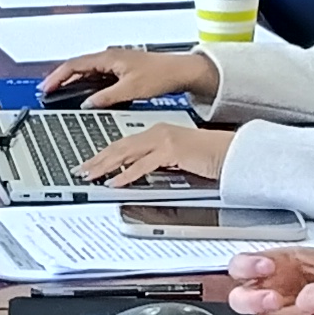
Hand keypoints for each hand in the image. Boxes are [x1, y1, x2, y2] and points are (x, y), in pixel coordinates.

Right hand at [44, 45, 212, 108]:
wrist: (180, 71)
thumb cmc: (160, 75)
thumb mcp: (131, 89)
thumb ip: (106, 97)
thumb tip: (87, 104)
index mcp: (108, 58)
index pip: (75, 65)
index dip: (58, 76)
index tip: (46, 87)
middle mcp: (109, 58)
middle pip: (77, 66)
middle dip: (60, 78)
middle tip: (46, 91)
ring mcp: (114, 63)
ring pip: (86, 71)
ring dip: (72, 82)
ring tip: (59, 94)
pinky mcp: (119, 70)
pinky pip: (96, 76)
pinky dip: (85, 84)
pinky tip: (82, 94)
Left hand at [76, 122, 222, 188]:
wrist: (232, 153)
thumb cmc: (209, 156)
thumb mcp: (177, 158)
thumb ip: (157, 162)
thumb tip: (137, 173)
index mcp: (158, 133)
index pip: (124, 143)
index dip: (105, 154)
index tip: (90, 163)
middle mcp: (158, 132)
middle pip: (120, 146)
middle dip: (98, 159)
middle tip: (81, 169)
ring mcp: (164, 140)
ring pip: (127, 153)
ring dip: (106, 166)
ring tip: (91, 175)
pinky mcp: (173, 151)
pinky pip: (144, 165)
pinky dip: (127, 174)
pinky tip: (115, 182)